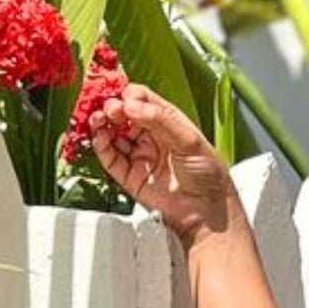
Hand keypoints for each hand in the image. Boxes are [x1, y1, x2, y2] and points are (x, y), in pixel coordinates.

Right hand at [89, 84, 237, 245]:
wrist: (206, 211)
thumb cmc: (209, 175)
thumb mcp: (189, 140)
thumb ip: (161, 119)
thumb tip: (133, 104)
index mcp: (168, 122)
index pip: (143, 100)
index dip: (130, 96)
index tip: (122, 95)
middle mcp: (152, 136)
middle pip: (124, 115)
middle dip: (113, 107)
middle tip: (109, 107)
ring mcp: (139, 155)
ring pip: (113, 134)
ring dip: (102, 124)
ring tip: (99, 118)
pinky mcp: (129, 175)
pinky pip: (109, 157)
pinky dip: (101, 145)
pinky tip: (100, 135)